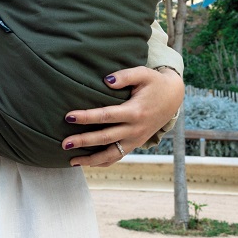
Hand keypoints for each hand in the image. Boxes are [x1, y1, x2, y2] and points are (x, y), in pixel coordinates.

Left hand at [63, 66, 183, 166]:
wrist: (174, 98)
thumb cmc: (155, 83)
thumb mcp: (143, 73)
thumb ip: (125, 75)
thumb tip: (106, 80)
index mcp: (135, 112)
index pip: (106, 116)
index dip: (87, 117)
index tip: (69, 117)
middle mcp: (135, 129)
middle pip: (105, 138)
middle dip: (83, 141)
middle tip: (63, 143)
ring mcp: (136, 139)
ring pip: (111, 154)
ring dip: (91, 159)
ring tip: (71, 161)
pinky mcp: (135, 143)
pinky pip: (118, 156)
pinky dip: (103, 162)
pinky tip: (87, 163)